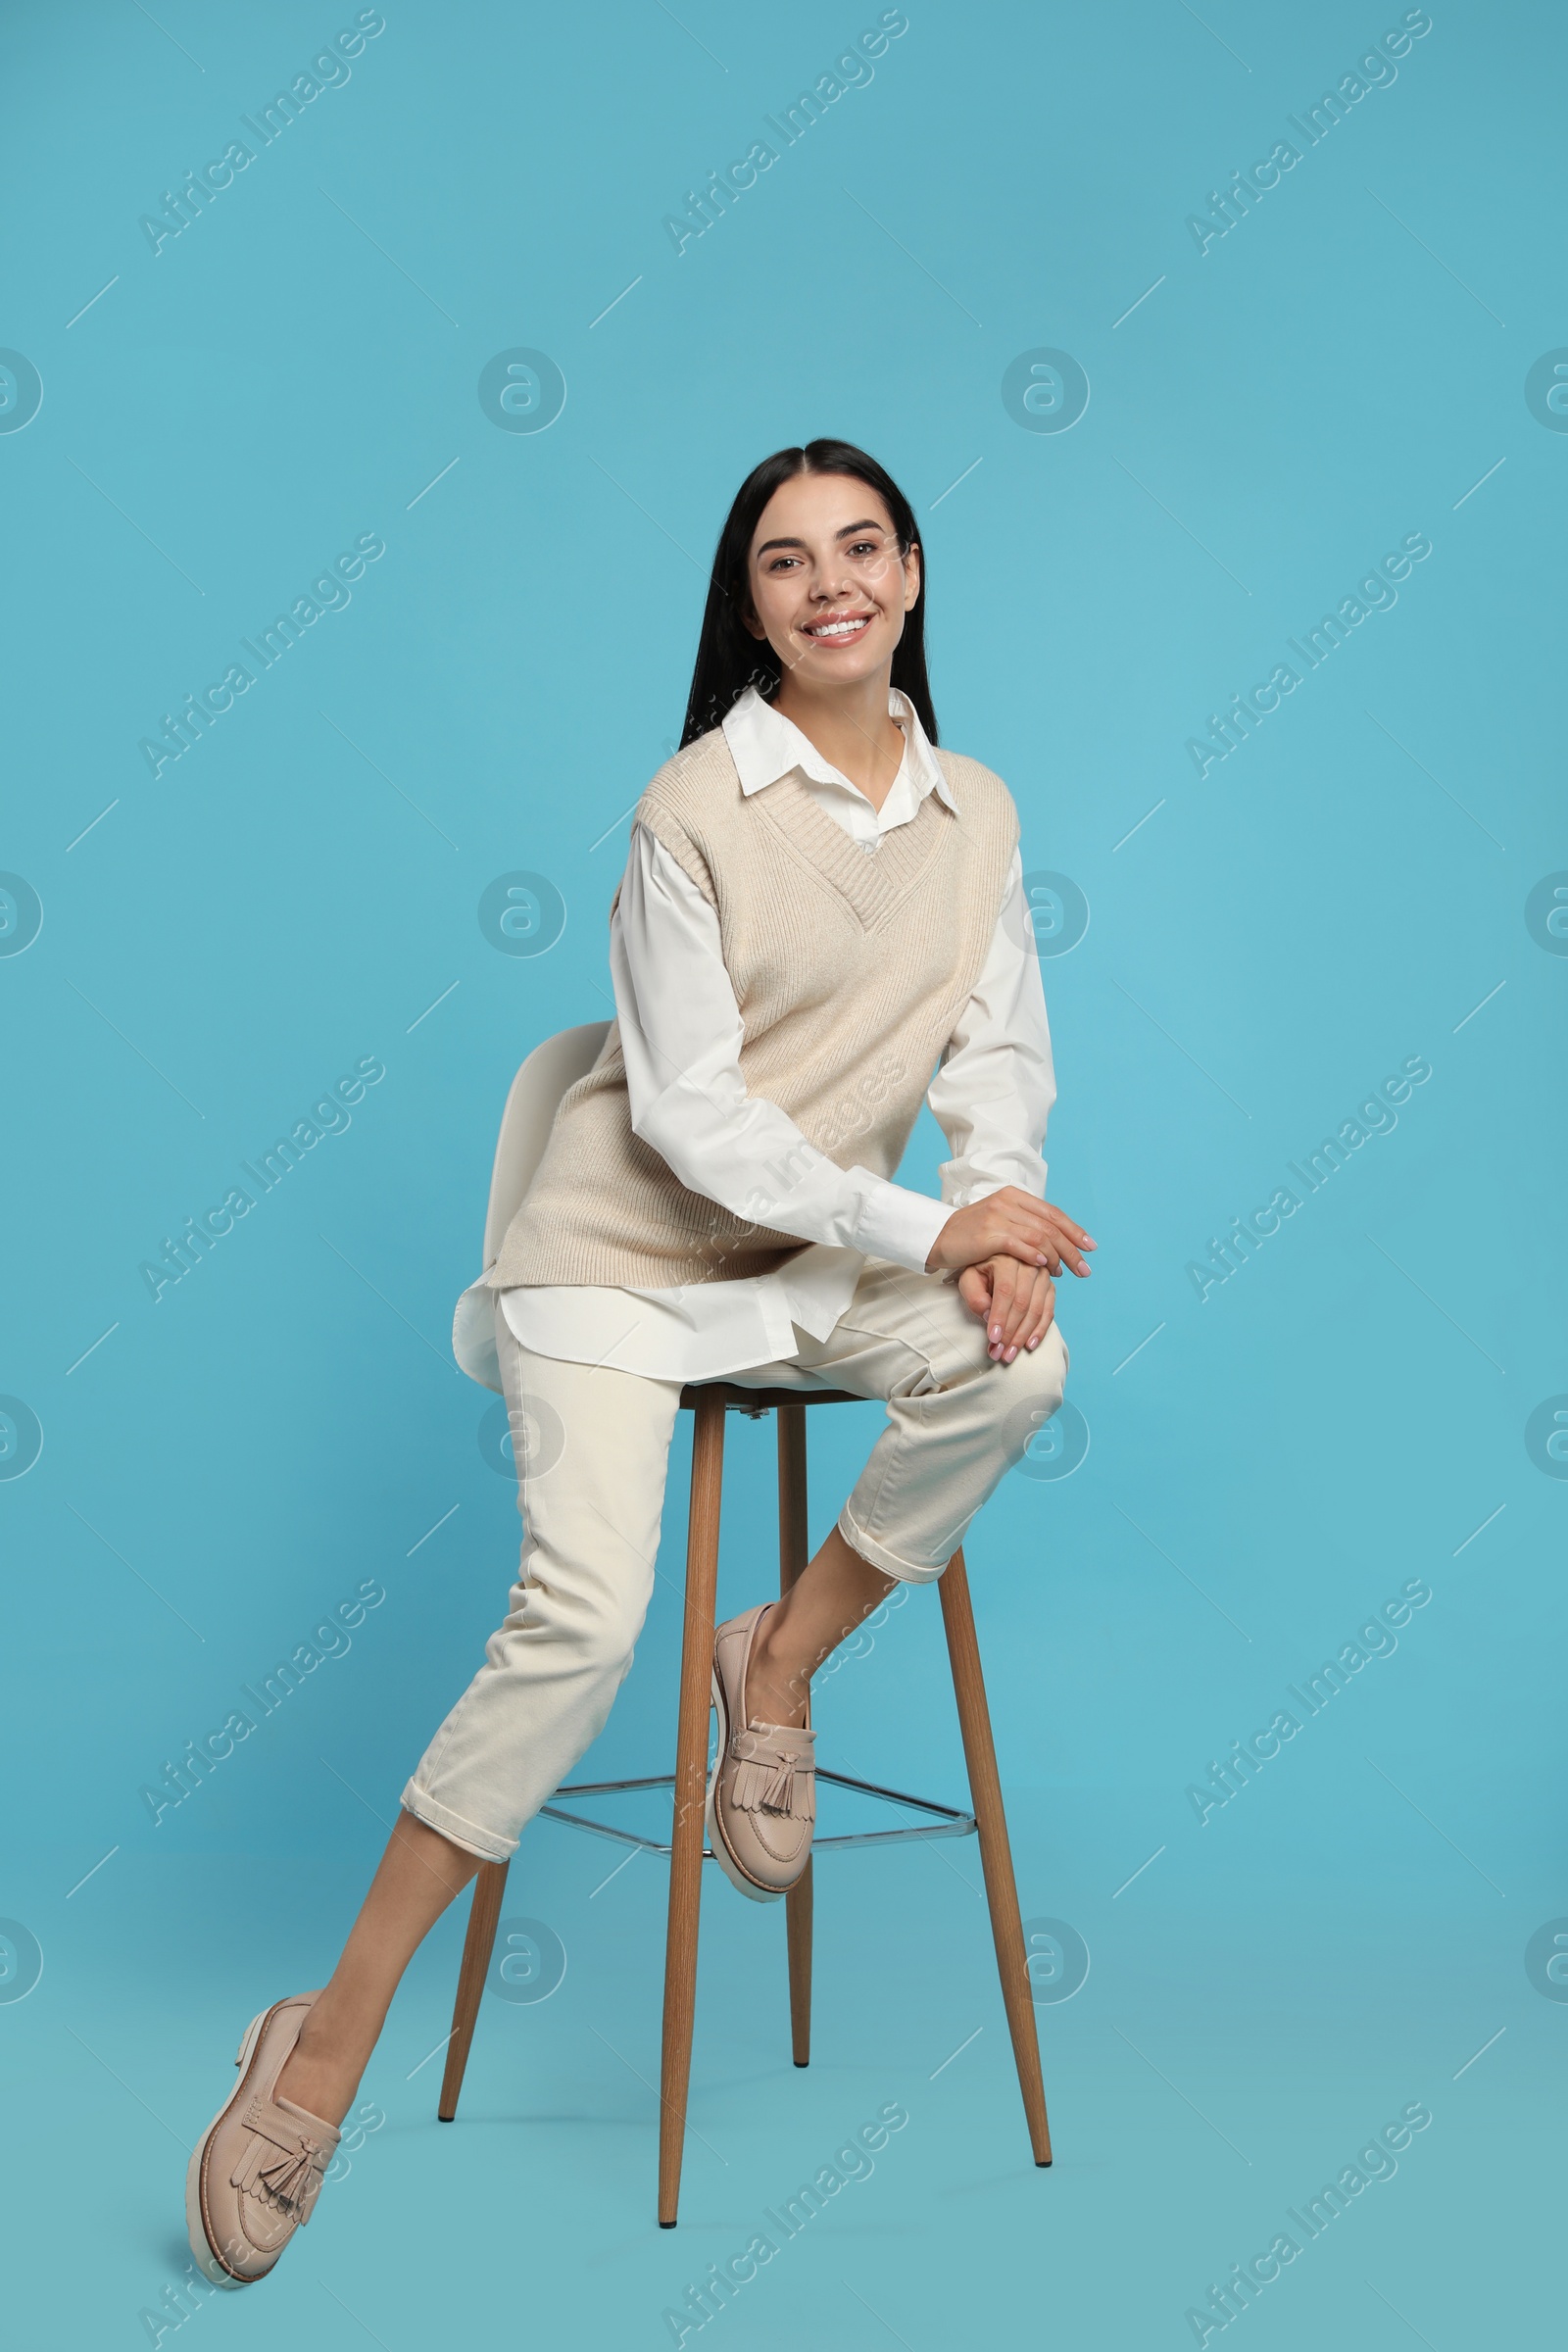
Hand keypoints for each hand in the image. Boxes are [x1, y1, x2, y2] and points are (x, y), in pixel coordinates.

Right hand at [926, 1187, 1094, 1279]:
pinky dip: (1036, 1256)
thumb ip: (1025, 1224)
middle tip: (1084, 1268)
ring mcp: (998, 1216)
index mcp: (1014, 1196)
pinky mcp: (988, 1234)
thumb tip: (1055, 1242)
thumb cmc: (971, 1235)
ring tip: (1063, 1272)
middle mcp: (1008, 1202)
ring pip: (1039, 1236)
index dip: (1074, 1230)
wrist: (937, 1237)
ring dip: (1056, 1256)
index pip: (1053, 1213)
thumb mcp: (1000, 1221)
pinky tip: (1045, 1266)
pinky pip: (1020, 1244)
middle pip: (1050, 1226)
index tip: (1090, 1247)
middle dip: (1071, 1249)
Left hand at [958, 1258, 1056, 1361]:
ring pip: (1037, 1310)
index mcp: (1006, 1259)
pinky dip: (1040, 1331)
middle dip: (1010, 1332)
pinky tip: (1029, 1345)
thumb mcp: (969, 1280)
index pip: (1005, 1291)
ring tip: (1010, 1355)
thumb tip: (990, 1317)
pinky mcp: (1050, 1287)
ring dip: (1023, 1336)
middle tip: (999, 1353)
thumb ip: (975, 1296)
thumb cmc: (979, 1273)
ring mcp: (1042, 1275)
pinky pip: (1049, 1311)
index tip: (993, 1339)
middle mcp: (1029, 1264)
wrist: (995, 1261)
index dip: (1000, 1317)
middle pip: (1023, 1303)